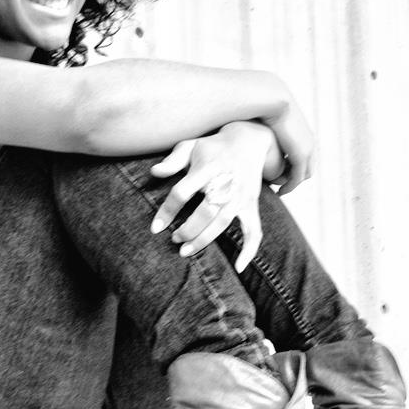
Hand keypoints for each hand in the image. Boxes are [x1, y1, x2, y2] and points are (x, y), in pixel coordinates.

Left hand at [147, 122, 274, 270]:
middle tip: (173, 239)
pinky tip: (239, 267)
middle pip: (204, 212)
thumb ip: (172, 160)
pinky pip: (254, 231)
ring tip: (186, 250)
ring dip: (204, 240)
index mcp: (207, 167)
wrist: (249, 141)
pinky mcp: (251, 205)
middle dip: (187, 230)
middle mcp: (225, 182)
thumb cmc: (212, 147)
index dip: (168, 211)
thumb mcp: (190, 146)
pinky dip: (249, 250)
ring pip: (222, 224)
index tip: (156, 228)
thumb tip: (154, 172)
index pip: (182, 192)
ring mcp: (241, 196)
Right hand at [263, 97, 314, 194]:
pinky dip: (290, 186)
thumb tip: (255, 128)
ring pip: (304, 174)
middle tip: (281, 186)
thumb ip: (265, 126)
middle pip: (308, 168)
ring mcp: (308, 148)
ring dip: (292, 183)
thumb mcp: (267, 118)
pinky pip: (298, 177)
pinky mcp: (301, 155)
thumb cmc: (264, 106)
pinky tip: (280, 191)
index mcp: (303, 134)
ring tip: (279, 189)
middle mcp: (309, 142)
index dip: (292, 167)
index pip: (303, 157)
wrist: (272, 99)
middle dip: (294, 177)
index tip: (279, 174)